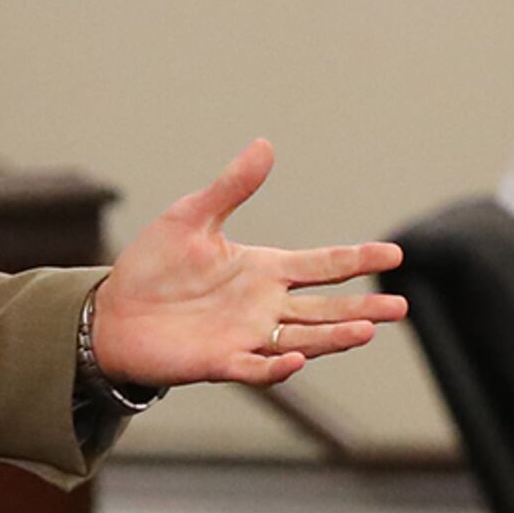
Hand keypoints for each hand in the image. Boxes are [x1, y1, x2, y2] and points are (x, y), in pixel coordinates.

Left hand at [86, 140, 407, 387]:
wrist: (113, 313)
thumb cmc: (153, 266)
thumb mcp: (192, 217)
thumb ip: (232, 187)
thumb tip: (265, 145)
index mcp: (264, 269)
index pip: (322, 265)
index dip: (357, 259)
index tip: (395, 254)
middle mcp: (264, 306)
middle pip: (326, 307)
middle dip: (362, 308)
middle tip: (400, 308)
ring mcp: (246, 336)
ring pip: (303, 337)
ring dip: (334, 336)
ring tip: (368, 331)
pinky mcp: (220, 362)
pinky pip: (256, 368)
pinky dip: (278, 367)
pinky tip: (299, 358)